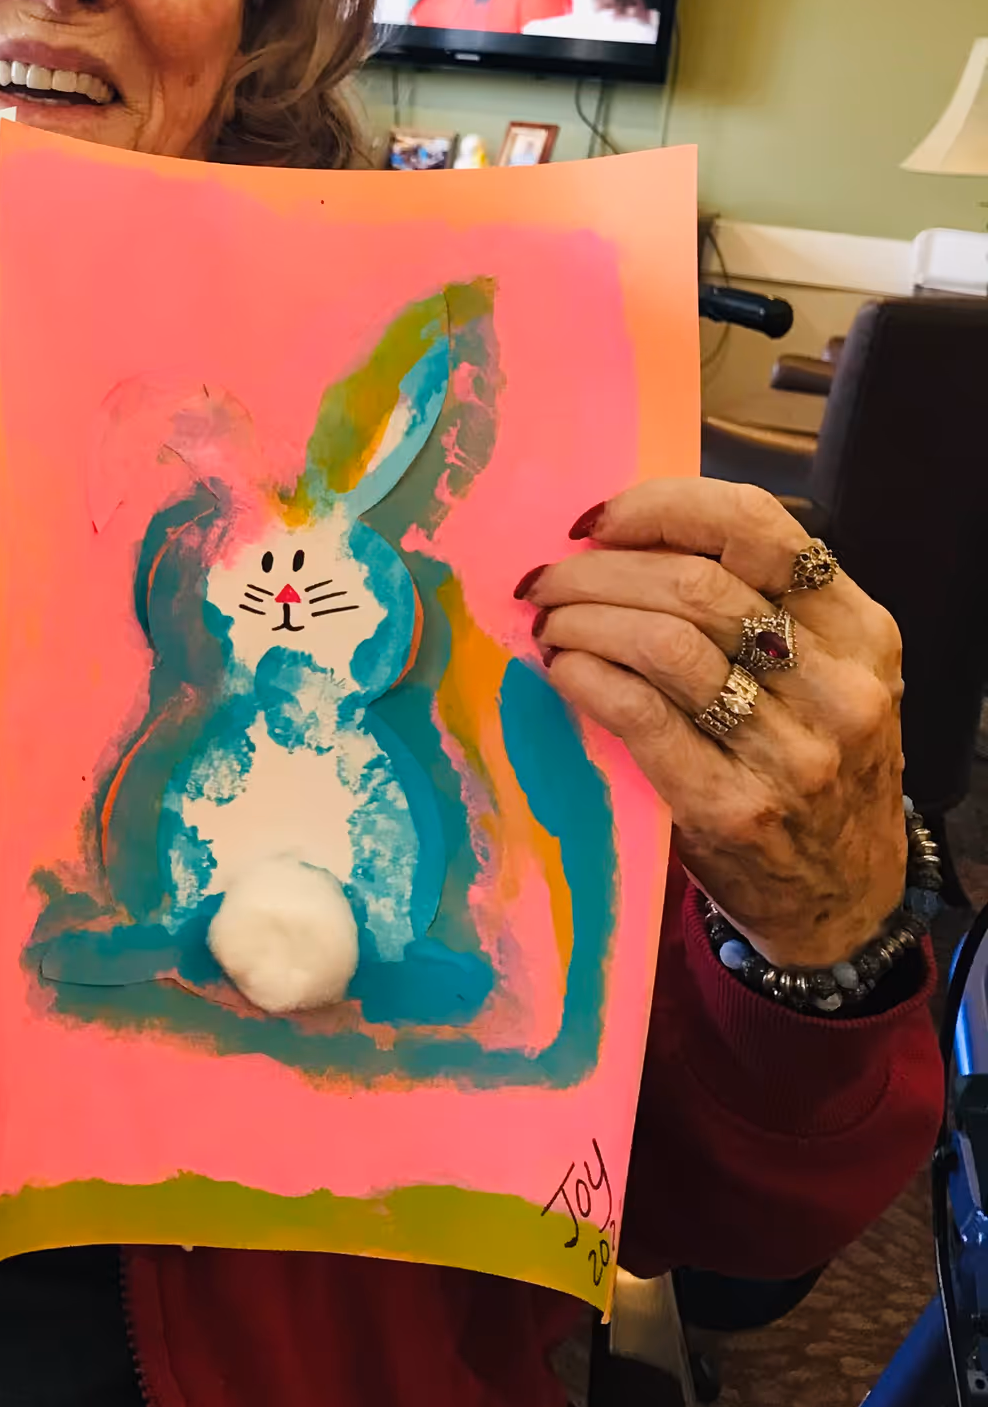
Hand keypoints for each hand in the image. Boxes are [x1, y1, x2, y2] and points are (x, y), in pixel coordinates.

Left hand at [521, 479, 904, 967]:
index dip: (661, 507)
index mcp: (861, 632)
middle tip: (546, 579)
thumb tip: (620, 538)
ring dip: (582, 619)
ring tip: (548, 623)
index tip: (596, 520)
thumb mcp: (822, 674)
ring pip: (664, 642)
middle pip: (695, 583)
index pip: (756, 527)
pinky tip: (563, 669)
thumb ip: (757, 606)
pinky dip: (587, 678)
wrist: (844, 898)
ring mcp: (792, 754)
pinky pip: (641, 716)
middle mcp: (838, 687)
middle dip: (598, 570)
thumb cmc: (812, 762)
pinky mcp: (732, 809)